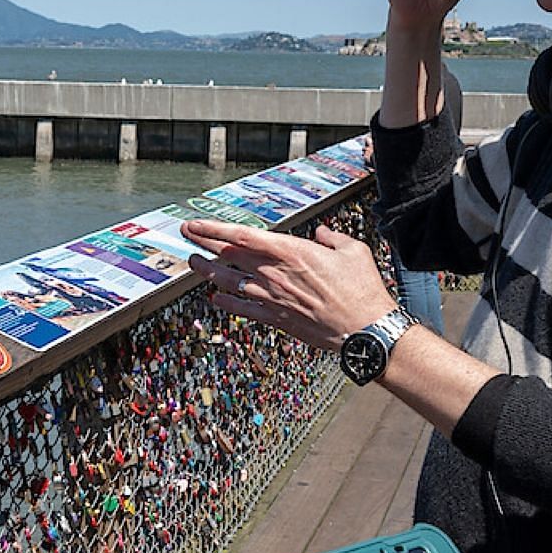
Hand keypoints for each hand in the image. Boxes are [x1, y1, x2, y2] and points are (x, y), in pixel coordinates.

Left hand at [181, 220, 396, 350]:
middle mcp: (274, 274)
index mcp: (290, 252)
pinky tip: (215, 298)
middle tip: (186, 234)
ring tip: (193, 262)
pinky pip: (243, 309)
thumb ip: (331, 238)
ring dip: (208, 271)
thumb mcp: (352, 250)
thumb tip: (322, 233)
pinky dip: (226, 303)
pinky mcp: (277, 319)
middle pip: (228, 255)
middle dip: (203, 243)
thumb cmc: (362, 289)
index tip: (196, 223)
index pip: (242, 236)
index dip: (214, 228)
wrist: (365, 330)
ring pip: (229, 282)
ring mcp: (272, 298)